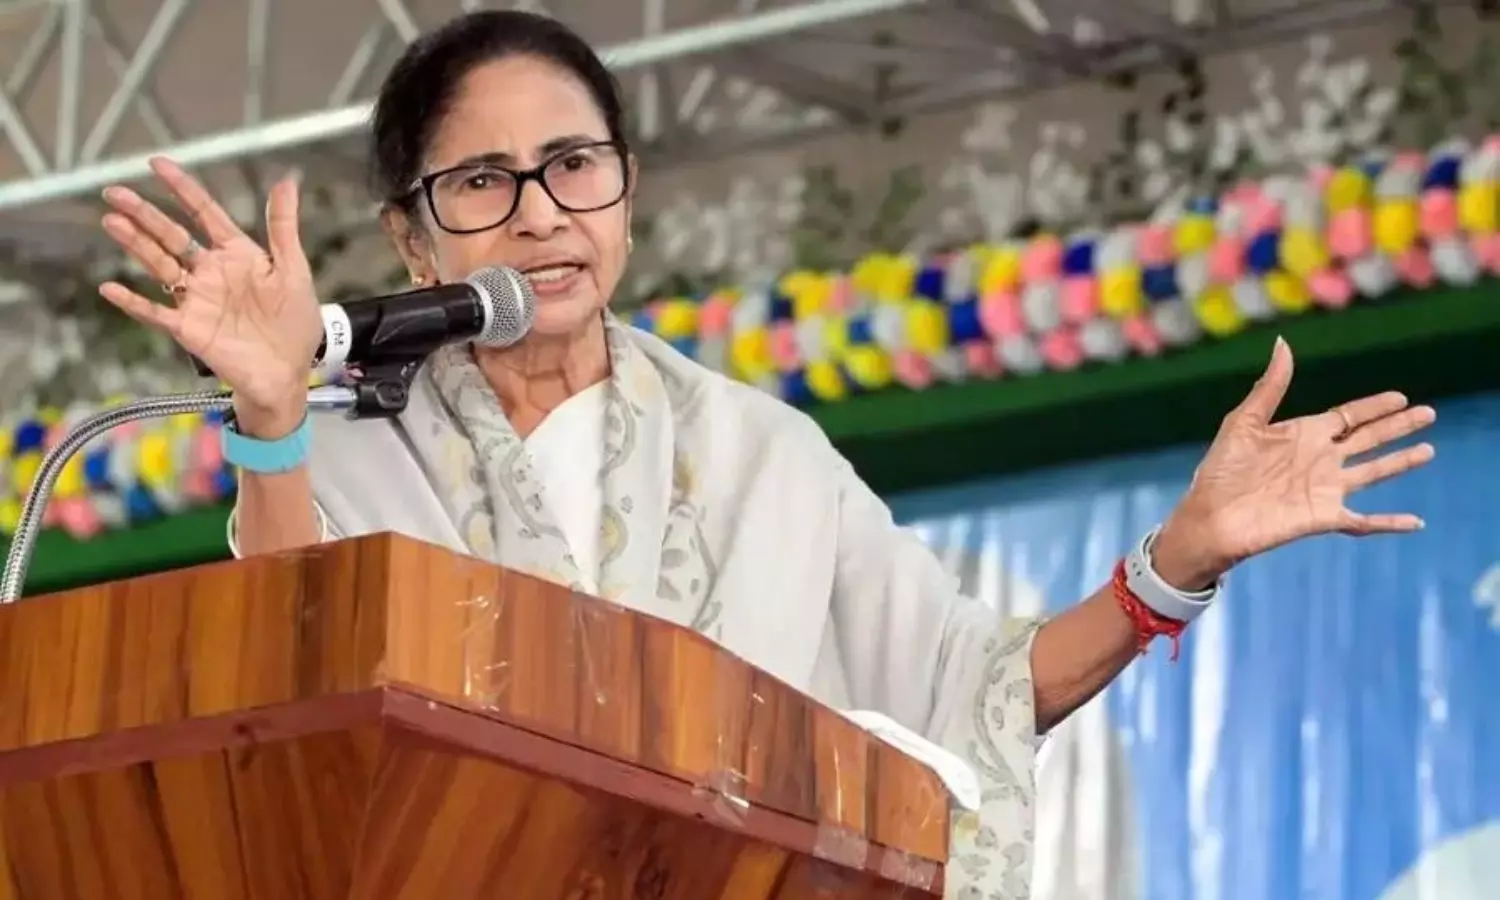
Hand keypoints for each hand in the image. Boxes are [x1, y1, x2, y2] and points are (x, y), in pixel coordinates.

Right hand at [97, 157, 321, 435]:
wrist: (289, 372)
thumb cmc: (294, 323)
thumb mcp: (294, 270)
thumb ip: (283, 228)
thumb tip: (285, 181)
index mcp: (237, 254)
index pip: (204, 213)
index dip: (182, 189)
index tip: (157, 164)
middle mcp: (210, 272)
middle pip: (172, 235)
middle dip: (144, 214)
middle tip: (114, 192)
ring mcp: (197, 299)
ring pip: (159, 265)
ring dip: (135, 245)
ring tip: (112, 222)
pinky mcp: (190, 328)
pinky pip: (156, 312)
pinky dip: (133, 302)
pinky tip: (110, 288)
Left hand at [1153, 336, 1435, 589]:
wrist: (1210, 517)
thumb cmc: (1220, 471)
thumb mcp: (1244, 422)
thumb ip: (1270, 387)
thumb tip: (1284, 344)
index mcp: (1303, 434)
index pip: (1348, 417)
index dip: (1374, 407)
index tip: (1400, 397)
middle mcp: (1319, 460)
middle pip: (1369, 439)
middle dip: (1398, 427)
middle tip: (1429, 413)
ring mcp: (1324, 489)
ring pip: (1374, 472)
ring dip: (1401, 463)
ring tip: (1428, 451)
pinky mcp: (1323, 517)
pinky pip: (1364, 521)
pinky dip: (1390, 523)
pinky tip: (1416, 523)